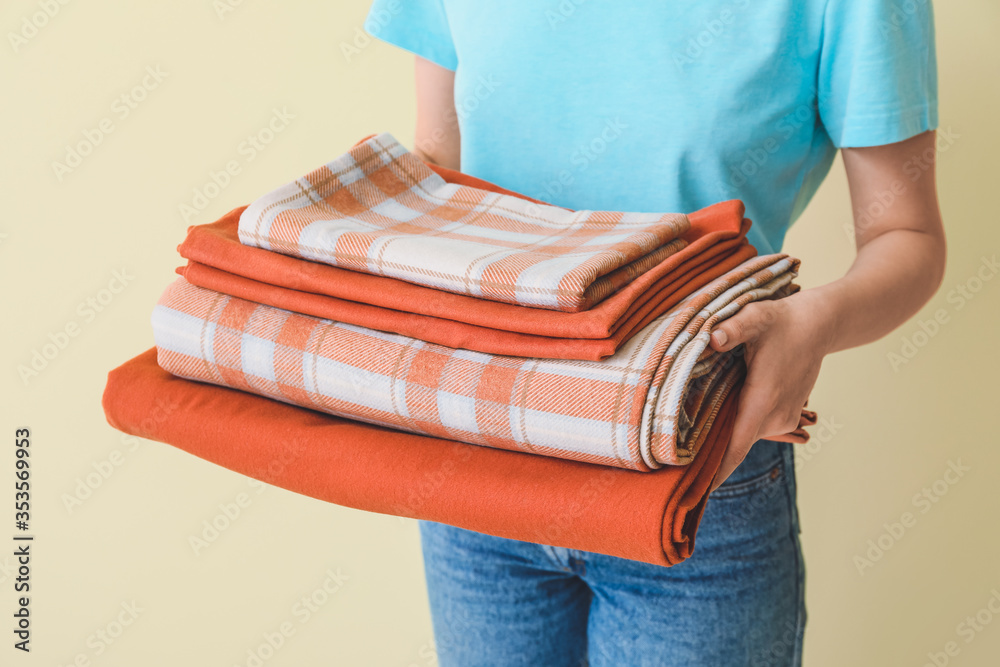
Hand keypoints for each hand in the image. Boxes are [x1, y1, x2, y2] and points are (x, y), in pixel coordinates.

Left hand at [707, 289, 833, 491]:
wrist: (818, 325)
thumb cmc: (782, 322)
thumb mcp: (756, 318)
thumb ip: (733, 329)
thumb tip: (711, 338)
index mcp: (762, 402)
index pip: (735, 448)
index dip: (715, 473)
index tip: (693, 495)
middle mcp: (773, 417)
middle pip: (733, 445)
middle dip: (706, 453)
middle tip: (668, 465)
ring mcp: (781, 418)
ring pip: (742, 434)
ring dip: (721, 432)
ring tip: (689, 435)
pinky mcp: (783, 415)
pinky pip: (751, 426)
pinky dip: (735, 423)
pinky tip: (718, 410)